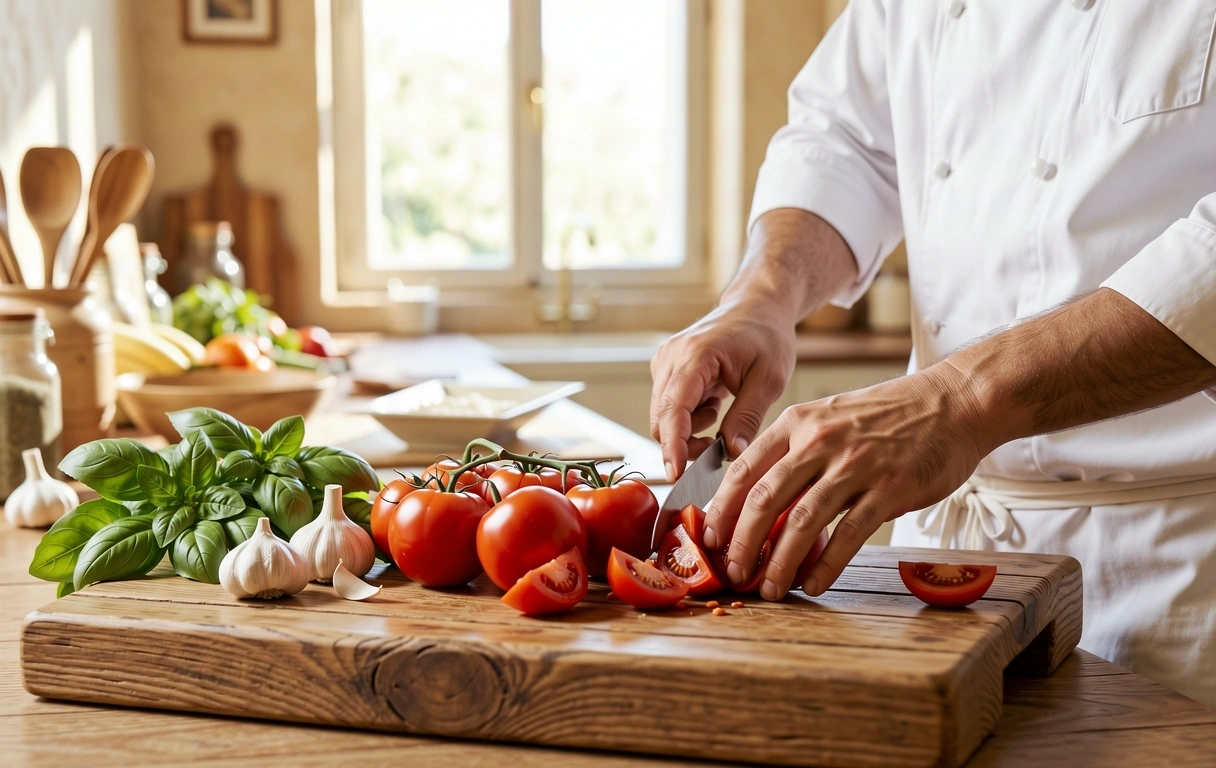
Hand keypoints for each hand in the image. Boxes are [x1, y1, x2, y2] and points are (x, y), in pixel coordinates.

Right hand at [650, 300, 796, 480]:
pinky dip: (690, 419)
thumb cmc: (766, 336)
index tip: (677, 474)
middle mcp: (671, 358)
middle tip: (721, 451)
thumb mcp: (769, 378)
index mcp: (695, 355)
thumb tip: (731, 454)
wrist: (757, 307)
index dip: (673, 445)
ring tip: (723, 417)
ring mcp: (665, 363)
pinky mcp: (666, 371)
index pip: (674, 409)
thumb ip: (748, 417)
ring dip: (690, 432)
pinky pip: (669, 408)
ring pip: (663, 418)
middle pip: (662, 420)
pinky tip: (715, 405)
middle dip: (686, 445)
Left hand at [704, 362, 988, 599]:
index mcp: (798, 422)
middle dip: (741, 543)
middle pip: (763, 499)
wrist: (953, 402)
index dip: (722, 509)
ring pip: (801, 522)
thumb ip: (795, 452)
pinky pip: (847, 535)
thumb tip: (760, 502)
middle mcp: (819, 441)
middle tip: (733, 572)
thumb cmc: (888, 416)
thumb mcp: (830, 418)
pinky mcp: (889, 489)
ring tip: (769, 588)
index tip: (710, 539)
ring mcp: (855, 465)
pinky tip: (813, 584)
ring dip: (779, 562)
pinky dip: (825, 566)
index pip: (743, 469)